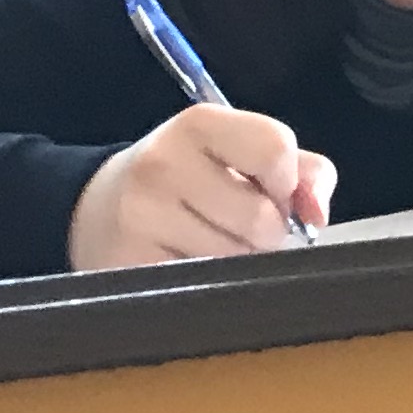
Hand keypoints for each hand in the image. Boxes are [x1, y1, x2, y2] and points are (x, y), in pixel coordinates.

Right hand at [67, 105, 333, 269]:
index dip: (288, 182)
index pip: (276, 149)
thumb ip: (301, 171)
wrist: (96, 209)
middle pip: (262, 218)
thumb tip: (316, 214)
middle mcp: (164, 164)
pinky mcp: (127, 266)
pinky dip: (208, 285)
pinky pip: (202, 288)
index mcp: (199, 124)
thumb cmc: (187, 177)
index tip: (275, 192)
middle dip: (267, 233)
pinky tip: (187, 263)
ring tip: (211, 243)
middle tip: (240, 226)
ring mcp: (140, 217)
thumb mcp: (238, 153)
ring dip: (238, 262)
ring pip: (236, 260)